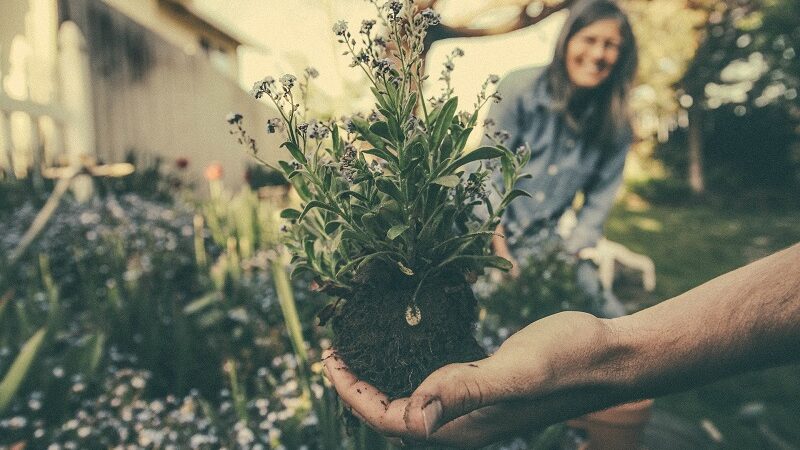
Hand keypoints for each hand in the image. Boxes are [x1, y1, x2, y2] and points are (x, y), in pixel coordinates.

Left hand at [323, 311, 615, 447]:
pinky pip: (439, 382)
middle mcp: (465, 422)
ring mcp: (478, 405)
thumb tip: (413, 418)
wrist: (613, 355)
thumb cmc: (570, 361)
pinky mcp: (490, 385)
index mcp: (463, 426)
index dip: (352, 392)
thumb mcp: (517, 372)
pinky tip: (410, 342)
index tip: (329, 357)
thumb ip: (465, 391)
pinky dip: (413, 364)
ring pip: (415, 398)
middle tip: (335, 349)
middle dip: (359, 386)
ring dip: (383, 376)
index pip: (390, 419)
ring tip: (361, 347)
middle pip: (395, 413)